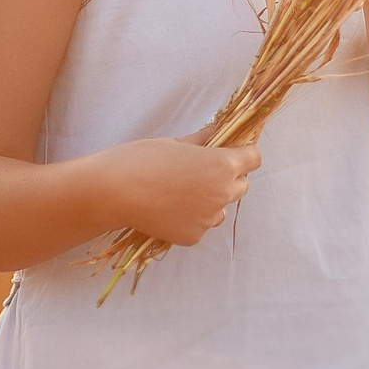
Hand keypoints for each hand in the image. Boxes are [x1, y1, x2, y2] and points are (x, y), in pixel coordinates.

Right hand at [92, 126, 260, 248]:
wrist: (114, 193)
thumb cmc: (143, 159)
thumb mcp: (176, 142)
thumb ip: (203, 140)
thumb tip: (218, 132)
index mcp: (222, 165)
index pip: (254, 158)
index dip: (244, 153)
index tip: (232, 152)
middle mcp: (223, 193)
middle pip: (241, 185)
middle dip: (229, 177)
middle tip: (201, 172)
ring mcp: (209, 218)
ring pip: (221, 208)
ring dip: (211, 201)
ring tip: (181, 193)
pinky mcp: (194, 236)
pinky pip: (202, 225)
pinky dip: (192, 218)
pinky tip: (169, 209)